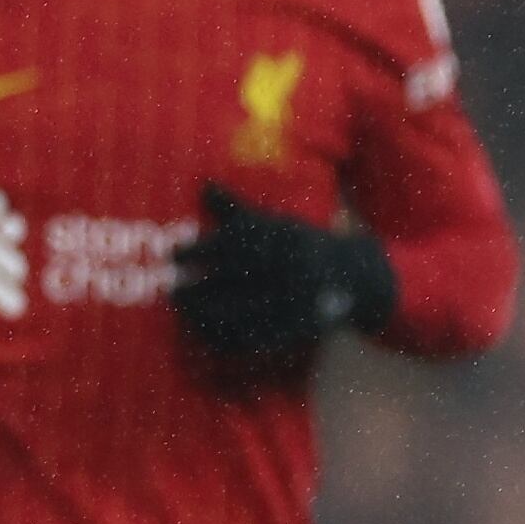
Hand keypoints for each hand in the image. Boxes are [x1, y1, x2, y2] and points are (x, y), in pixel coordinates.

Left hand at [173, 183, 396, 371]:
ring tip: (184, 313)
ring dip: (203, 315)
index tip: (172, 256)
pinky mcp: (294, 327)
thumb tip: (203, 185)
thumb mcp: (273, 222)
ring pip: (235, 313)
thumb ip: (235, 208)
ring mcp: (288, 301)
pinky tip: (208, 334)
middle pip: (224, 281)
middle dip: (191, 287)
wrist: (354, 275)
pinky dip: (228, 338)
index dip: (191, 252)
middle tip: (170, 290)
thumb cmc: (302, 244)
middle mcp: (280, 269)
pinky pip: (255, 337)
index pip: (222, 245)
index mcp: (273, 240)